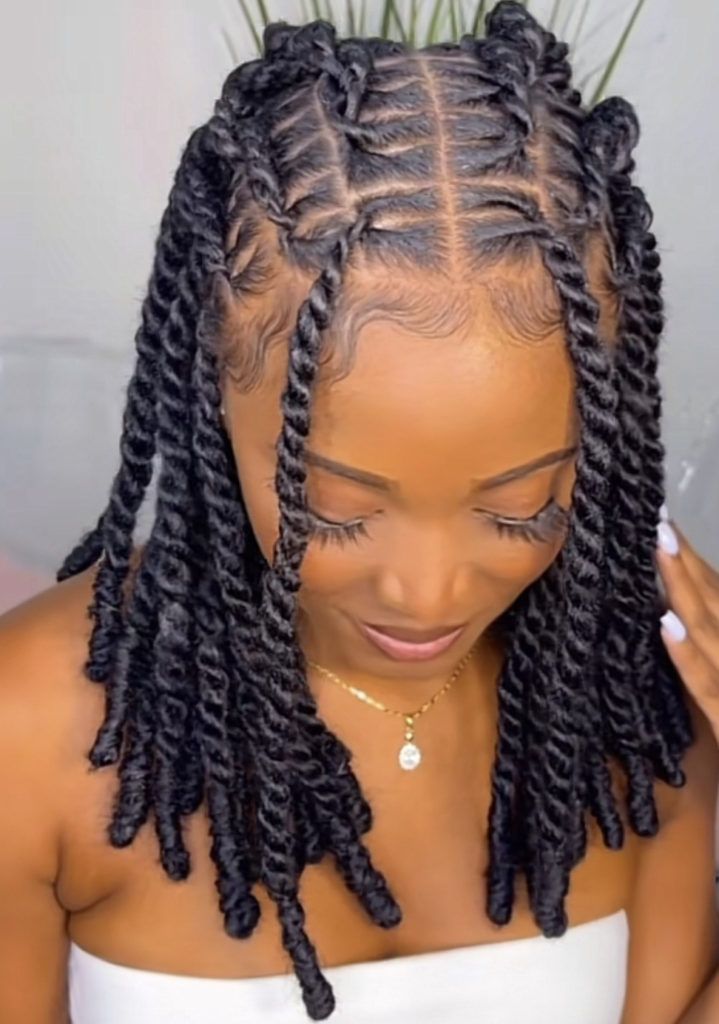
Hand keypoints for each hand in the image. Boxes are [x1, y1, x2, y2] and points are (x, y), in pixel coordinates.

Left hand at [656, 507, 718, 744]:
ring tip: (658, 549)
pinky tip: (665, 623)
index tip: (662, 528)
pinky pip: (711, 689)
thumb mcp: (715, 699)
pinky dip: (688, 655)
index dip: (694, 566)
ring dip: (687, 590)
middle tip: (654, 520)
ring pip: (716, 634)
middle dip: (687, 565)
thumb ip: (703, 665)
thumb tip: (667, 622)